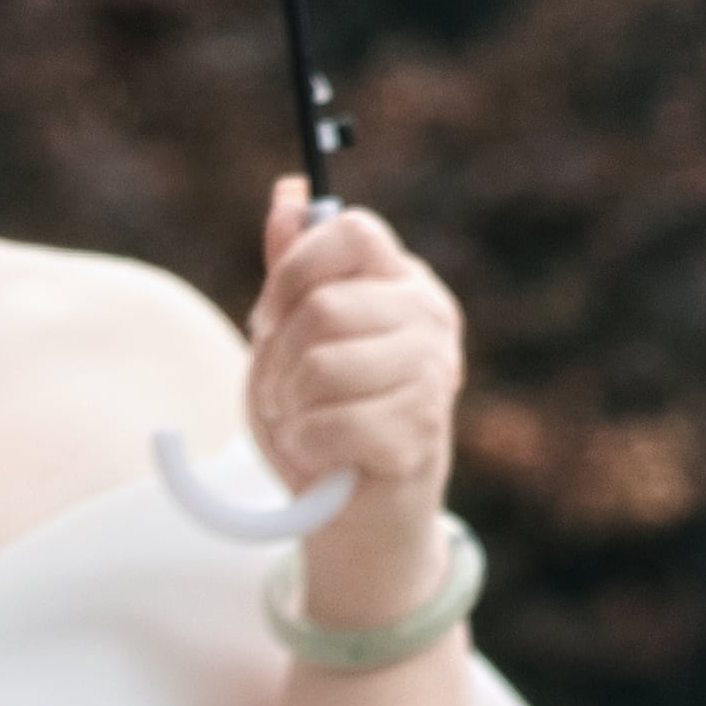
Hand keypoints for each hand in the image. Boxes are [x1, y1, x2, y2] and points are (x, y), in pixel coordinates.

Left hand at [243, 186, 466, 618]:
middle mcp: (428, 316)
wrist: (355, 515)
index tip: (271, 316)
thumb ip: (293, 269)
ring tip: (306, 422)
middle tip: (285, 391)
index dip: (295, 269)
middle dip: (278, 357)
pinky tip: (323, 452)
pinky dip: (305, 443)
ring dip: (290, 405)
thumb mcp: (294, 336)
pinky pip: (329, 421)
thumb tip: (288, 191)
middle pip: (323, 306)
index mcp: (402, 281)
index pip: (350, 231)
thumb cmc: (325, 416)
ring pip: (321, 364)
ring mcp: (434, 373)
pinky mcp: (421, 431)